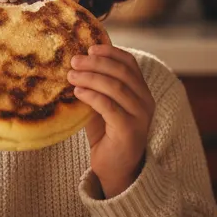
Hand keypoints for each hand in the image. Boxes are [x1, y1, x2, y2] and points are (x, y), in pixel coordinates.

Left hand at [68, 45, 154, 197]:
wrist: (115, 169)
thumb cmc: (106, 135)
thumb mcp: (101, 106)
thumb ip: (95, 88)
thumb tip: (74, 66)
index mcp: (141, 91)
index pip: (130, 63)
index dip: (111, 52)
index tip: (90, 47)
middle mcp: (145, 101)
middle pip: (122, 72)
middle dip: (96, 63)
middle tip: (74, 61)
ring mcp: (140, 116)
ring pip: (115, 87)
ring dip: (90, 78)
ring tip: (71, 75)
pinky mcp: (130, 130)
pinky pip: (109, 106)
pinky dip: (92, 96)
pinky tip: (77, 92)